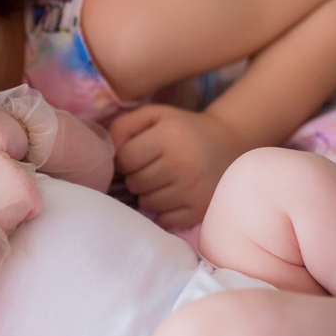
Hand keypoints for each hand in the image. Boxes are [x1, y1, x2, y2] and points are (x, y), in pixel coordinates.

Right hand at [0, 151, 41, 233]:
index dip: (0, 184)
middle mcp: (3, 160)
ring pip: (27, 191)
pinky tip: (8, 218)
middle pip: (18, 177)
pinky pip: (35, 207)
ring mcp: (17, 173)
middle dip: (10, 193)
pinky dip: (25, 216)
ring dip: (17, 204)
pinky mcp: (29, 190)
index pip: (3, 166)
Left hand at [109, 105, 242, 229]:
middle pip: (134, 183)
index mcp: (169, 136)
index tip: (139, 154)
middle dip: (137, 176)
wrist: (227, 144)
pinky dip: (163, 210)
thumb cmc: (181, 129)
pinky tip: (173, 195)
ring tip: (163, 180)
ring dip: (148, 194)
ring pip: (146, 204)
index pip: (125, 159)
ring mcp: (193, 190)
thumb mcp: (153, 116)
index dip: (126, 158)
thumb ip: (122, 127)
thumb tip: (109, 153)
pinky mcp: (200, 209)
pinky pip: (164, 220)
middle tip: (152, 167)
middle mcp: (183, 163)